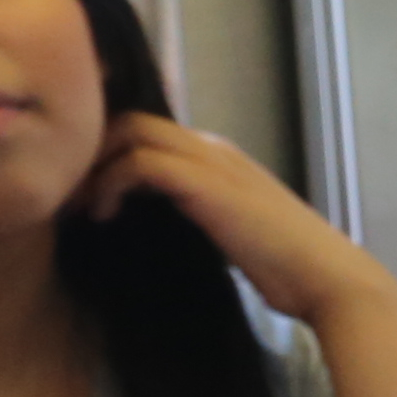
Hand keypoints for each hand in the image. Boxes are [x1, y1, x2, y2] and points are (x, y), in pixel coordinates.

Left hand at [74, 110, 381, 326]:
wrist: (325, 276)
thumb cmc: (287, 268)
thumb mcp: (232, 233)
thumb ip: (200, 218)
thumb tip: (161, 230)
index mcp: (220, 158)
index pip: (151, 130)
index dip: (110, 151)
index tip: (86, 189)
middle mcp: (213, 148)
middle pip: (132, 119)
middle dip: (92, 151)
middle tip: (71, 194)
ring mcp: (211, 161)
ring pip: (131, 130)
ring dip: (95, 164)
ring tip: (82, 205)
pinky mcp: (204, 183)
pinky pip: (140, 161)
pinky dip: (111, 182)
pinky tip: (105, 214)